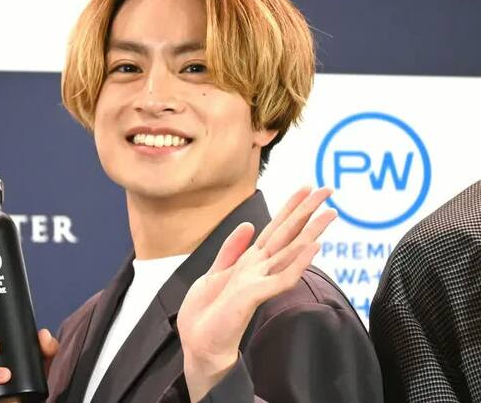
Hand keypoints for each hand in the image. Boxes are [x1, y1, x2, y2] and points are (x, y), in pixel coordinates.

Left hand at [177, 187, 336, 401]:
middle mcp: (261, 268)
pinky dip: (299, 261)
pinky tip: (314, 247)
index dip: (290, 207)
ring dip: (311, 231)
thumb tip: (248, 225)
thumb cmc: (208, 313)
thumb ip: (232, 250)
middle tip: (329, 189)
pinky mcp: (257, 294)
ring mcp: (261, 280)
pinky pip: (283, 276)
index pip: (276, 228)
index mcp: (251, 261)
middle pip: (288, 233)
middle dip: (307, 210)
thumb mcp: (215, 272)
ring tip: (330, 213)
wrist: (200, 343)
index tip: (306, 186)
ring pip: (292, 251)